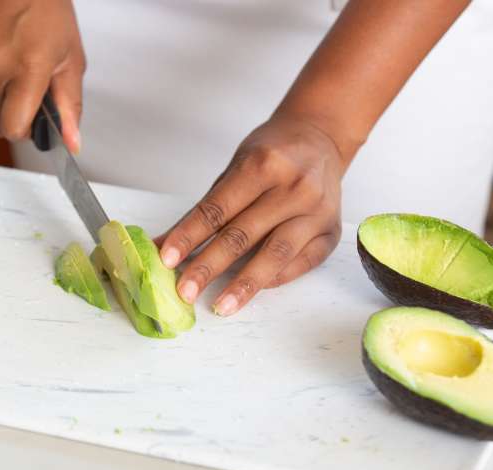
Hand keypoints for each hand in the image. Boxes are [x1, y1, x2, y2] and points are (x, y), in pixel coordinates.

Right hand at [0, 0, 84, 152]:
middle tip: (30, 99)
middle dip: (13, 120)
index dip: (27, 131)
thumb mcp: (71, 58)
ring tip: (17, 73)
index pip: (13, 128)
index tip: (36, 121)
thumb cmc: (46, 7)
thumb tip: (72, 142)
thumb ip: (70, 105)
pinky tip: (2, 61)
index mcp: (26, 66)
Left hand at [157, 114, 346, 316]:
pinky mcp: (331, 232)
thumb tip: (164, 244)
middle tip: (185, 292)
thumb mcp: (235, 168)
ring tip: (220, 306)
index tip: (167, 260)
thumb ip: (204, 209)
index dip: (189, 236)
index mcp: (264, 164)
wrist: (321, 138)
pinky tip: (252, 291)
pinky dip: (274, 279)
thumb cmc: (272, 154)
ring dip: (244, 284)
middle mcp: (294, 188)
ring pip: (274, 255)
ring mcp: (317, 211)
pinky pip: (300, 264)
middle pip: (242, 235)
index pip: (217, 209)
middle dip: (209, 267)